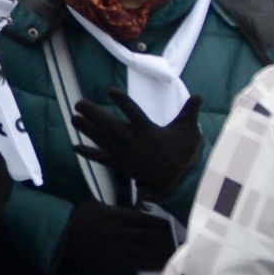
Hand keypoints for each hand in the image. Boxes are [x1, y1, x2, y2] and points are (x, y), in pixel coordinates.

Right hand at [54, 199, 177, 274]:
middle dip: (169, 237)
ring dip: (166, 251)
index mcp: (113, 215)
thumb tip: (140, 198)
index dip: (162, 222)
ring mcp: (117, 249)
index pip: (145, 218)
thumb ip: (117, 202)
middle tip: (187, 238)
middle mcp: (118, 232)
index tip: (177, 223)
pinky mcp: (115, 263)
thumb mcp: (96, 203)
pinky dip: (154, 264)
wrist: (62, 239)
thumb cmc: (79, 217)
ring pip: (147, 251)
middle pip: (150, 235)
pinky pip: (139, 265)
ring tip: (183, 251)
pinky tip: (167, 264)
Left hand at [70, 95, 207, 208]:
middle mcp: (134, 142)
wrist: (180, 183)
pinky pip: (102, 159)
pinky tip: (75, 147)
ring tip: (73, 118)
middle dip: (93, 114)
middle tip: (78, 103)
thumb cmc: (184, 155)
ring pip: (102, 140)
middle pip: (109, 126)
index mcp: (149, 131)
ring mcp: (126, 155)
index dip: (122, 101)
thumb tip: (199, 95)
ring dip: (87, 130)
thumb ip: (190, 112)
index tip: (111, 91)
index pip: (134, 113)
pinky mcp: (122, 166)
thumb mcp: (189, 132)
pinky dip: (88, 153)